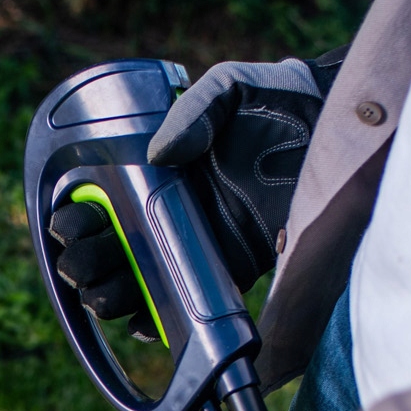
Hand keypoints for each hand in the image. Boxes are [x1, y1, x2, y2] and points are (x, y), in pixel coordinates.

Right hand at [45, 55, 341, 332]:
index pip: (102, 201)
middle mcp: (168, 211)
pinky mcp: (230, 269)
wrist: (340, 127)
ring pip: (139, 282)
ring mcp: (196, 244)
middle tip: (81, 267)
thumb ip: (195, 110)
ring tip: (104, 298)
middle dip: (88, 264)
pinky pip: (187, 303)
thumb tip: (159, 153)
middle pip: (112, 248)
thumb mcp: (231, 88)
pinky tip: (145, 323)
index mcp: (157, 171)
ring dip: (113, 297)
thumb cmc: (280, 99)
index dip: (77, 217)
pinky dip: (160, 320)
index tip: (69, 224)